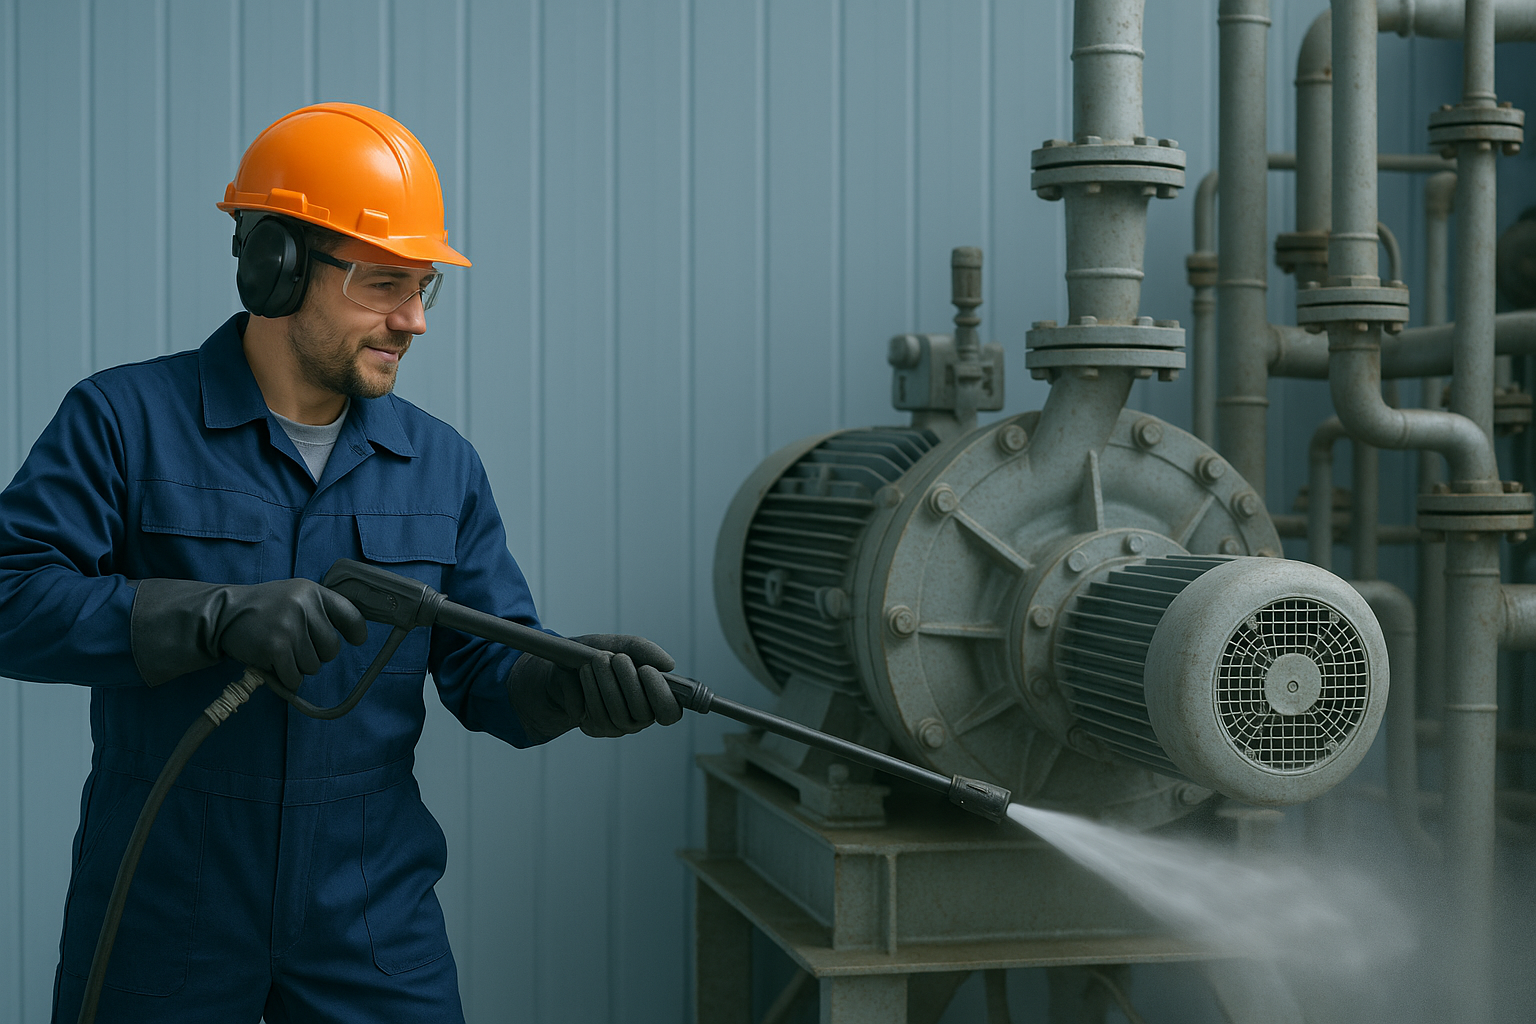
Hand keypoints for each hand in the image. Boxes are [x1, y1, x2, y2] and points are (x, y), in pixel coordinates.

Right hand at [131, 577, 369, 688]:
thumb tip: (358, 633)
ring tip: (278, 649)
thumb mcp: (294, 597)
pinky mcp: (276, 647)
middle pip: (332, 649)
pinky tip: (271, 663)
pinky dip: (285, 678)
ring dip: (297, 666)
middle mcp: (304, 605)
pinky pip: (295, 677)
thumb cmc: (264, 609)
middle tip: (292, 644)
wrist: (222, 614)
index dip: (356, 632)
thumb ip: (321, 610)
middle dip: (315, 654)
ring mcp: (289, 626)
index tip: (355, 640)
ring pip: (314, 666)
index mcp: (312, 591)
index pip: (351, 615)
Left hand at [506, 633, 681, 740]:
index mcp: (653, 698)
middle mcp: (638, 717)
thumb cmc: (596, 655)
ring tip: (596, 660)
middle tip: (616, 657)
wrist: (561, 668)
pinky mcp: (594, 728)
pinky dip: (588, 690)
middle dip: (628, 680)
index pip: (670, 712)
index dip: (661, 695)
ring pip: (617, 714)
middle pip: (643, 712)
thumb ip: (643, 651)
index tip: (646, 670)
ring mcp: (616, 726)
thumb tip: (669, 665)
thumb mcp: (618, 644)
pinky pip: (595, 715)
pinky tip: (582, 674)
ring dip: (606, 682)